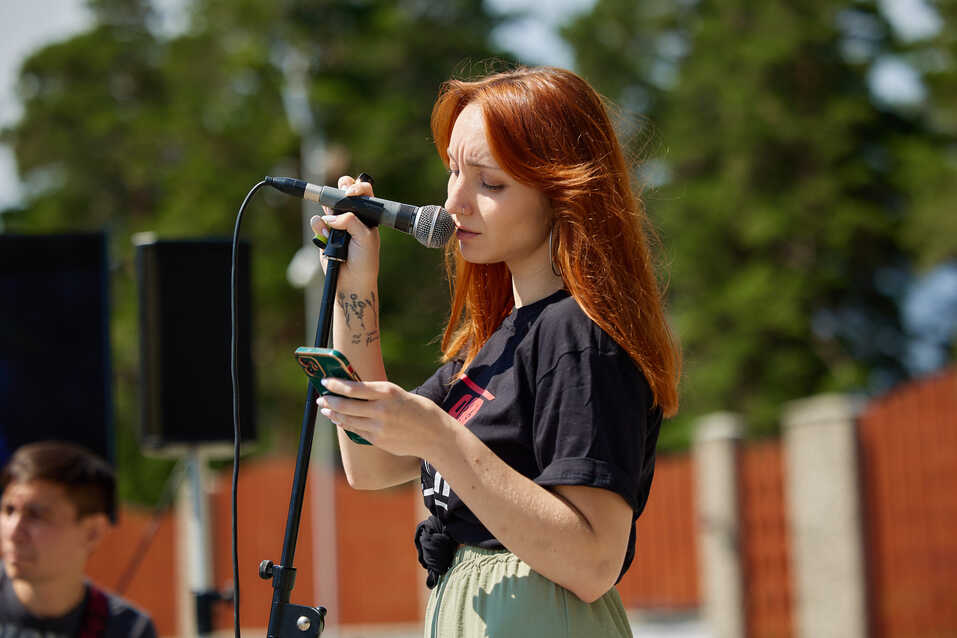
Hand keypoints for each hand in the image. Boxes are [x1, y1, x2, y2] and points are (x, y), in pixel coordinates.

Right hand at [310, 175, 379, 285]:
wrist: (352, 281)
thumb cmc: (365, 260)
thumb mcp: (364, 237)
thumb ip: (350, 221)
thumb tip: (330, 218)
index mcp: (367, 214)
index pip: (363, 192)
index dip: (356, 188)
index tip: (350, 193)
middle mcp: (353, 216)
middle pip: (342, 193)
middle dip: (338, 193)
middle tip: (338, 198)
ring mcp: (337, 223)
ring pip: (327, 207)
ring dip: (328, 213)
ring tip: (332, 227)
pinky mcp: (324, 233)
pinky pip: (317, 222)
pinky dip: (319, 227)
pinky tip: (326, 237)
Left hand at [317, 377, 454, 458]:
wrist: (435, 435)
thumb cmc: (418, 409)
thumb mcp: (399, 394)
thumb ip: (377, 394)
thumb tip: (352, 392)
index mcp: (388, 392)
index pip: (353, 387)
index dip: (336, 385)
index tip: (325, 381)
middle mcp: (381, 409)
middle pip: (346, 405)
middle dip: (330, 401)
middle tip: (321, 398)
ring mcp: (378, 427)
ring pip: (348, 419)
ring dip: (334, 414)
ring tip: (326, 409)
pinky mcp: (378, 440)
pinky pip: (356, 431)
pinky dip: (346, 424)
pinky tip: (340, 421)